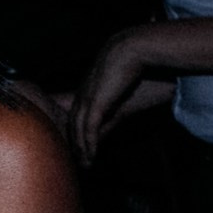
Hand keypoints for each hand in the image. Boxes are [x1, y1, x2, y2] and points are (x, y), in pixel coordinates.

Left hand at [68, 26, 170, 161]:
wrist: (135, 48)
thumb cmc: (138, 65)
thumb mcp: (127, 89)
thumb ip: (123, 101)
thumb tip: (128, 110)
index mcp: (89, 90)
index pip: (78, 115)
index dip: (78, 132)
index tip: (81, 148)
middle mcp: (84, 94)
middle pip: (73, 124)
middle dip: (75, 143)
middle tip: (80, 162)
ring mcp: (87, 98)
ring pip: (79, 128)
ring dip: (82, 148)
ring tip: (86, 164)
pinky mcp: (96, 101)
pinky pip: (89, 127)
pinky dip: (89, 143)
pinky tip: (91, 155)